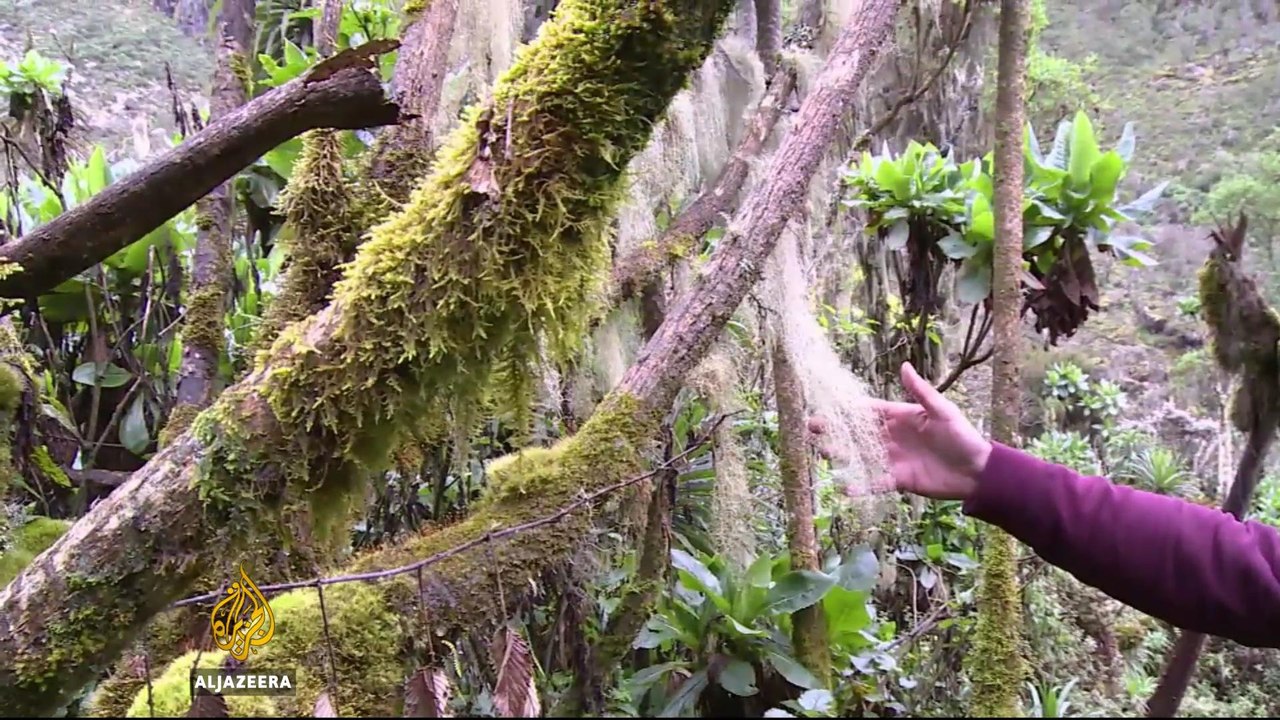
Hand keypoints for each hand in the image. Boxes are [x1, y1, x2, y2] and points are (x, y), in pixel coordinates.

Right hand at [811, 361, 991, 500]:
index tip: (825, 407)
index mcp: (900, 417)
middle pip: (859, 434)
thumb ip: (921, 392)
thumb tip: (904, 366)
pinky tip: (844, 489)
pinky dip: (861, 486)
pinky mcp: (899, 480)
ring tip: (822, 454)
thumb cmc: (962, 436)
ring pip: (862, 457)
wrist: (978, 471)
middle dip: (836, 431)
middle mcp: (892, 437)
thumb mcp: (942, 411)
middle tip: (812, 430)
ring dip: (843, 456)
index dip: (847, 410)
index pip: (868, 412)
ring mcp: (894, 459)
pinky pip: (876, 482)